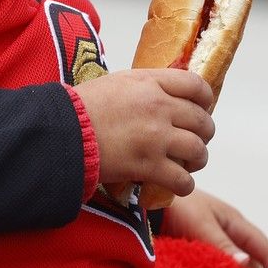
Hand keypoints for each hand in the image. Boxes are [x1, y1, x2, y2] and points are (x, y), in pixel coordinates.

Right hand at [73, 69, 214, 197]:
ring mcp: (157, 138)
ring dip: (196, 160)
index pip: (196, 85)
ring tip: (184, 163)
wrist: (62, 131)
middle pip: (203, 121)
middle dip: (202, 133)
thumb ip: (146, 87)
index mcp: (150, 83)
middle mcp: (159, 108)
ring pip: (199, 151)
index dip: (205, 99)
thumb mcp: (117, 83)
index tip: (201, 108)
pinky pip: (184, 180)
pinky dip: (183, 184)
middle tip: (191, 140)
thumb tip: (167, 96)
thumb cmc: (82, 106)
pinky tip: (173, 181)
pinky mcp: (150, 166)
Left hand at [163, 188, 267, 267]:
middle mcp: (227, 231)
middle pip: (252, 262)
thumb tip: (245, 264)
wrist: (144, 196)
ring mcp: (213, 239)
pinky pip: (216, 266)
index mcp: (234, 222)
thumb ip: (222, 245)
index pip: (265, 250)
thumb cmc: (175, 203)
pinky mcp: (198, 247)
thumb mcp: (200, 223)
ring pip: (235, 265)